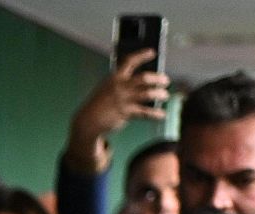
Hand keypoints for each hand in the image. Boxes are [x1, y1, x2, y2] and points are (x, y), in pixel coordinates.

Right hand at [64, 49, 170, 174]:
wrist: (89, 120)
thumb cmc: (100, 103)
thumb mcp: (107, 87)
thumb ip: (122, 83)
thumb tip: (143, 83)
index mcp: (115, 78)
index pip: (130, 62)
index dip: (142, 55)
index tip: (152, 52)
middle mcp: (120, 86)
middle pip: (144, 78)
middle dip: (158, 78)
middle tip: (165, 80)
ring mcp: (123, 99)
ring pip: (148, 94)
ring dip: (159, 94)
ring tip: (165, 95)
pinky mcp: (126, 112)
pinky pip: (145, 112)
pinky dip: (155, 113)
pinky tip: (161, 114)